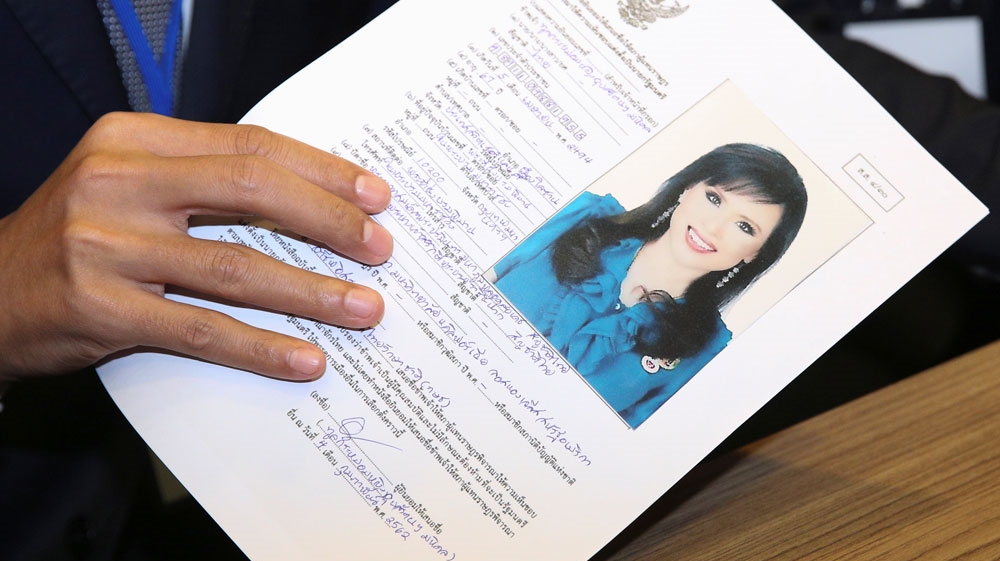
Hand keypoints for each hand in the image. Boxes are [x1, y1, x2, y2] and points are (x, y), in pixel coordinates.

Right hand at [0, 112, 392, 381]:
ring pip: (236, 266)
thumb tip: (313, 201)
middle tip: (380, 248)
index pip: (250, 144)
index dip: (322, 170)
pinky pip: (203, 329)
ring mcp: (105, 245)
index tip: (375, 196)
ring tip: (364, 308)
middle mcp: (118, 182)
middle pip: (252, 191)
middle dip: (330, 220)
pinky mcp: (101, 308)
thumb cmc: (79, 237)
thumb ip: (204, 180)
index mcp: (134, 139)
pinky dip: (263, 347)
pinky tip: (306, 358)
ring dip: (312, 291)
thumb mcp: (131, 185)